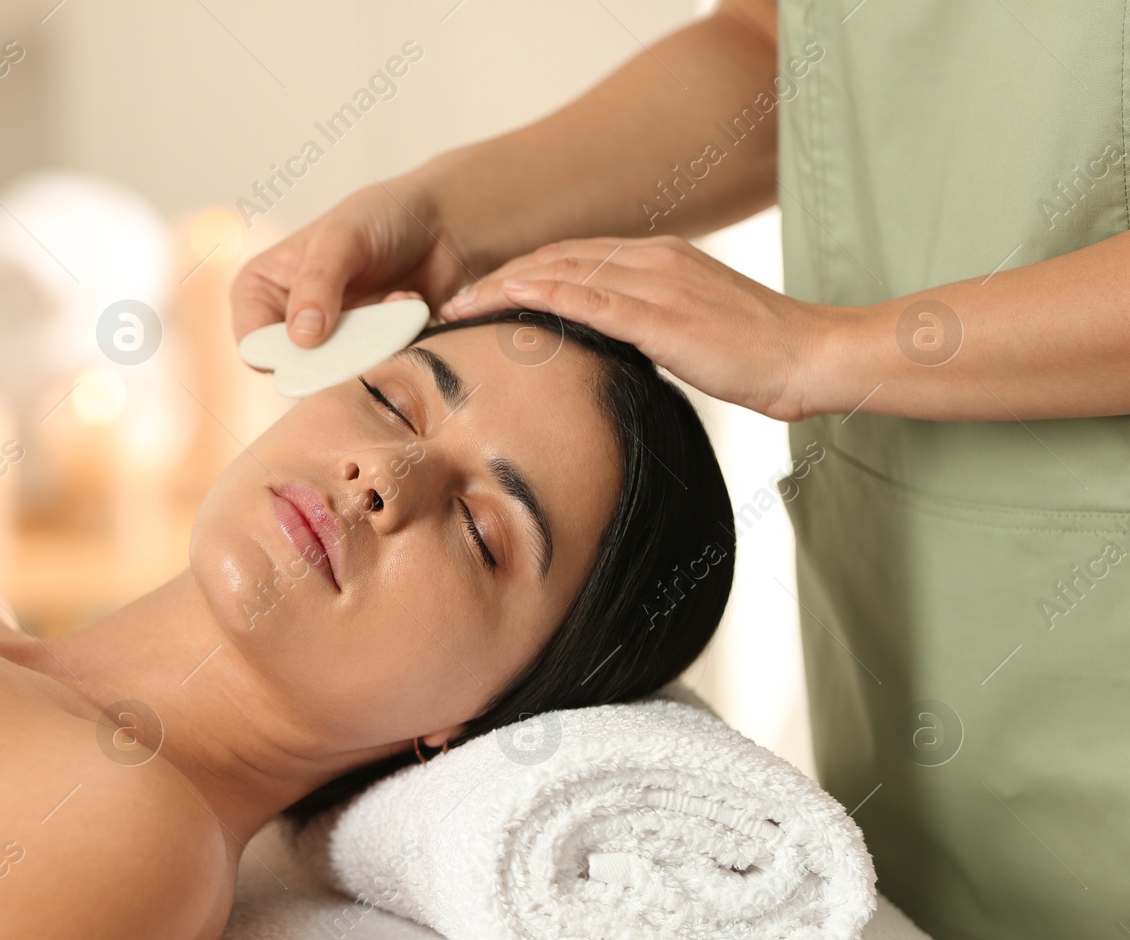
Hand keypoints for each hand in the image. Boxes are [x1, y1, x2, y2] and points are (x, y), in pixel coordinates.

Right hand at [230, 179, 472, 347]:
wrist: (438, 220)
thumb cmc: (381, 215)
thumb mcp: (343, 238)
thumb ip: (318, 283)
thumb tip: (301, 338)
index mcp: (262, 289)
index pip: (252, 342)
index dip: (278, 355)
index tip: (316, 347)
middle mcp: (289, 320)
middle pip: (295, 369)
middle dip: (333, 356)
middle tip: (365, 330)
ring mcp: (330, 340)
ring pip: (336, 376)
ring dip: (370, 345)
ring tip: (392, 301)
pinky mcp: (367, 352)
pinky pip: (375, 368)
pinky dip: (396, 342)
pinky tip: (407, 302)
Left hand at [437, 235, 848, 421]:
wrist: (812, 355)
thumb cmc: (761, 356)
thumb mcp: (693, 335)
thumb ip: (649, 331)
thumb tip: (607, 354)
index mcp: (659, 260)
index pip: (572, 259)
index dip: (521, 276)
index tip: (480, 299)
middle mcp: (652, 259)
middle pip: (555, 259)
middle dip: (497, 280)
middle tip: (450, 306)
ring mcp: (656, 281)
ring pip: (560, 273)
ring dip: (502, 288)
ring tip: (457, 309)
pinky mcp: (661, 314)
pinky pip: (587, 297)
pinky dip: (539, 296)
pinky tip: (505, 302)